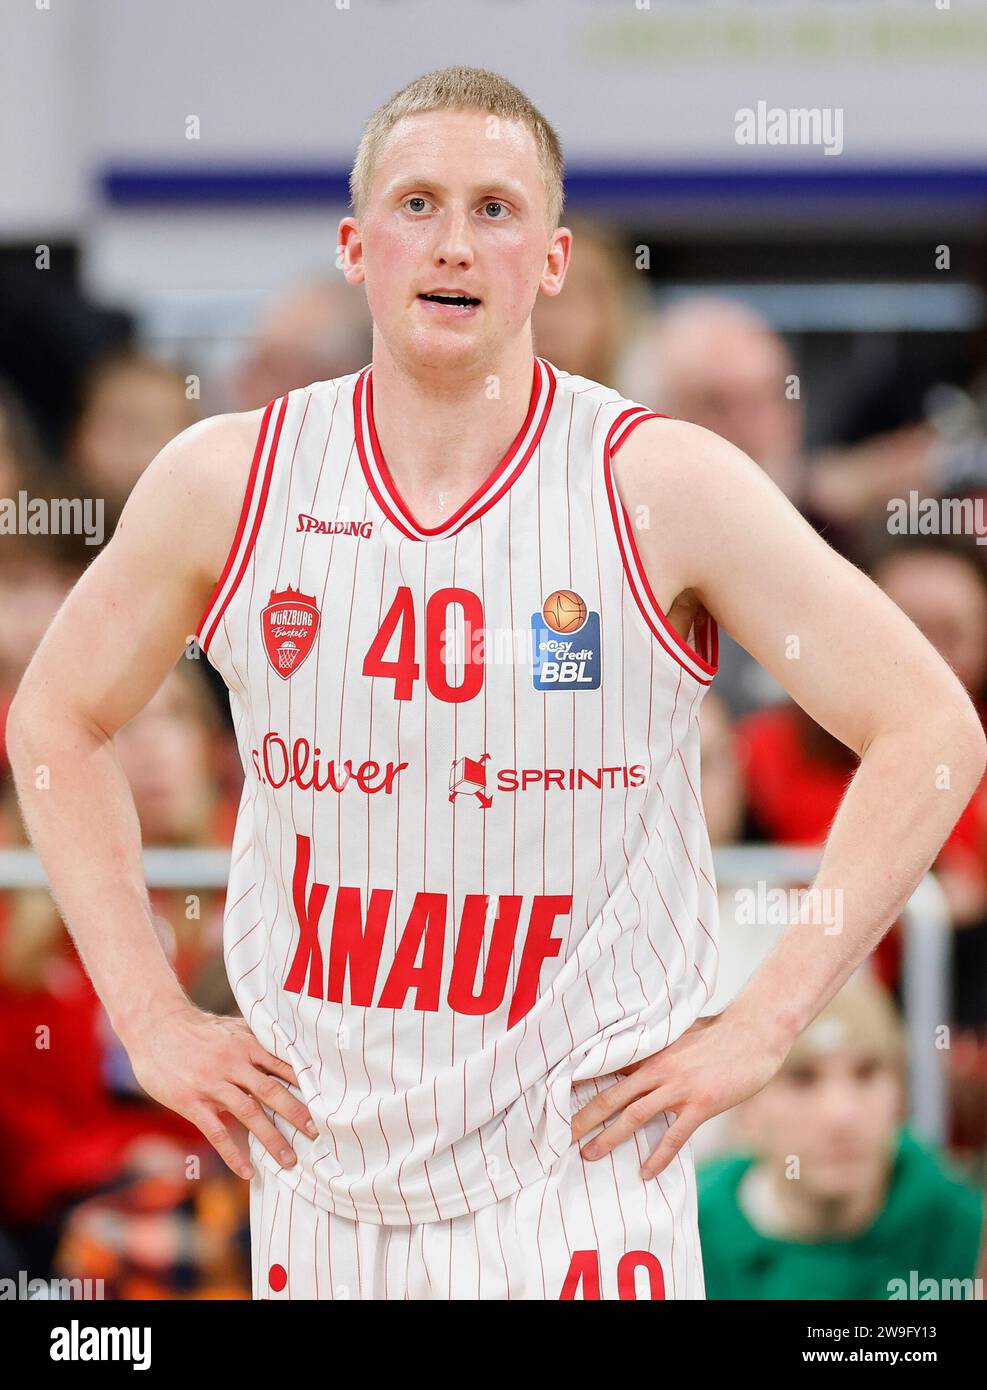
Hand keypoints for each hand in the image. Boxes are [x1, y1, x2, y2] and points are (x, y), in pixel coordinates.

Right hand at [126, 1002, 316, 1178]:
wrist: (156, 1026)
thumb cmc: (198, 1029)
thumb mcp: (232, 1027)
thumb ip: (258, 1041)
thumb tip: (289, 1053)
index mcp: (247, 1045)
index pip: (283, 1066)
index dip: (305, 1085)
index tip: (326, 1102)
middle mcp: (233, 1063)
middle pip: (271, 1091)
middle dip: (296, 1114)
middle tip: (317, 1134)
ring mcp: (212, 1083)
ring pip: (249, 1113)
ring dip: (272, 1138)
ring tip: (289, 1160)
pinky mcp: (191, 1101)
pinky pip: (216, 1131)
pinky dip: (233, 1153)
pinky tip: (248, 1170)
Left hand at [570, 1010, 790, 1178]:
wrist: (754, 1031)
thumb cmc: (720, 1030)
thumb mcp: (681, 1031)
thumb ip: (659, 1044)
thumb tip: (641, 1050)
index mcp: (651, 1051)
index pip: (606, 1067)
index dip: (580, 1081)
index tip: (555, 1095)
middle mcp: (658, 1069)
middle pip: (610, 1096)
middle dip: (582, 1117)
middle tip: (559, 1135)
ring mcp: (678, 1087)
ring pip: (633, 1116)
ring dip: (608, 1137)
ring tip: (588, 1155)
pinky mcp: (700, 1103)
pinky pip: (674, 1136)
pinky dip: (658, 1156)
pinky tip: (645, 1173)